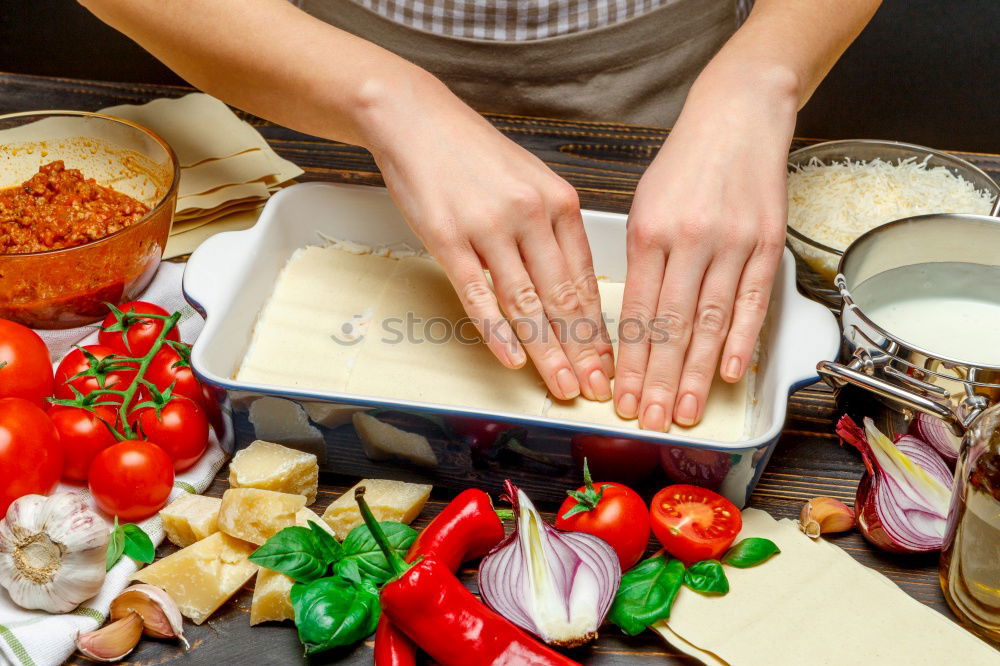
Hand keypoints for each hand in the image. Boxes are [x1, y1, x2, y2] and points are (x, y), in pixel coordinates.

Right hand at [359, 71, 613, 400]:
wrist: (416, 118)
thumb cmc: (474, 156)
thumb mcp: (530, 182)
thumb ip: (552, 230)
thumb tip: (571, 287)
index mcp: (559, 202)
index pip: (585, 279)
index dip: (598, 328)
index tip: (608, 361)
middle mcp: (531, 215)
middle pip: (563, 297)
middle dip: (583, 351)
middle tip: (596, 389)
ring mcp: (489, 227)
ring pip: (526, 303)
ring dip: (547, 351)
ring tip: (563, 386)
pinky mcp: (448, 238)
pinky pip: (478, 295)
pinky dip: (496, 332)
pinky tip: (511, 359)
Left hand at [613, 65, 796, 429]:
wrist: (737, 117)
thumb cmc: (684, 165)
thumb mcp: (644, 205)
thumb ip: (642, 262)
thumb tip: (638, 323)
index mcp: (649, 233)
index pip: (639, 315)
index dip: (632, 364)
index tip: (624, 398)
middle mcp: (690, 241)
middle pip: (673, 327)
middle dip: (661, 382)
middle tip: (652, 421)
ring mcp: (732, 243)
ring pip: (712, 322)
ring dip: (699, 374)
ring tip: (688, 412)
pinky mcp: (767, 242)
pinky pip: (754, 300)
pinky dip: (742, 340)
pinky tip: (731, 373)